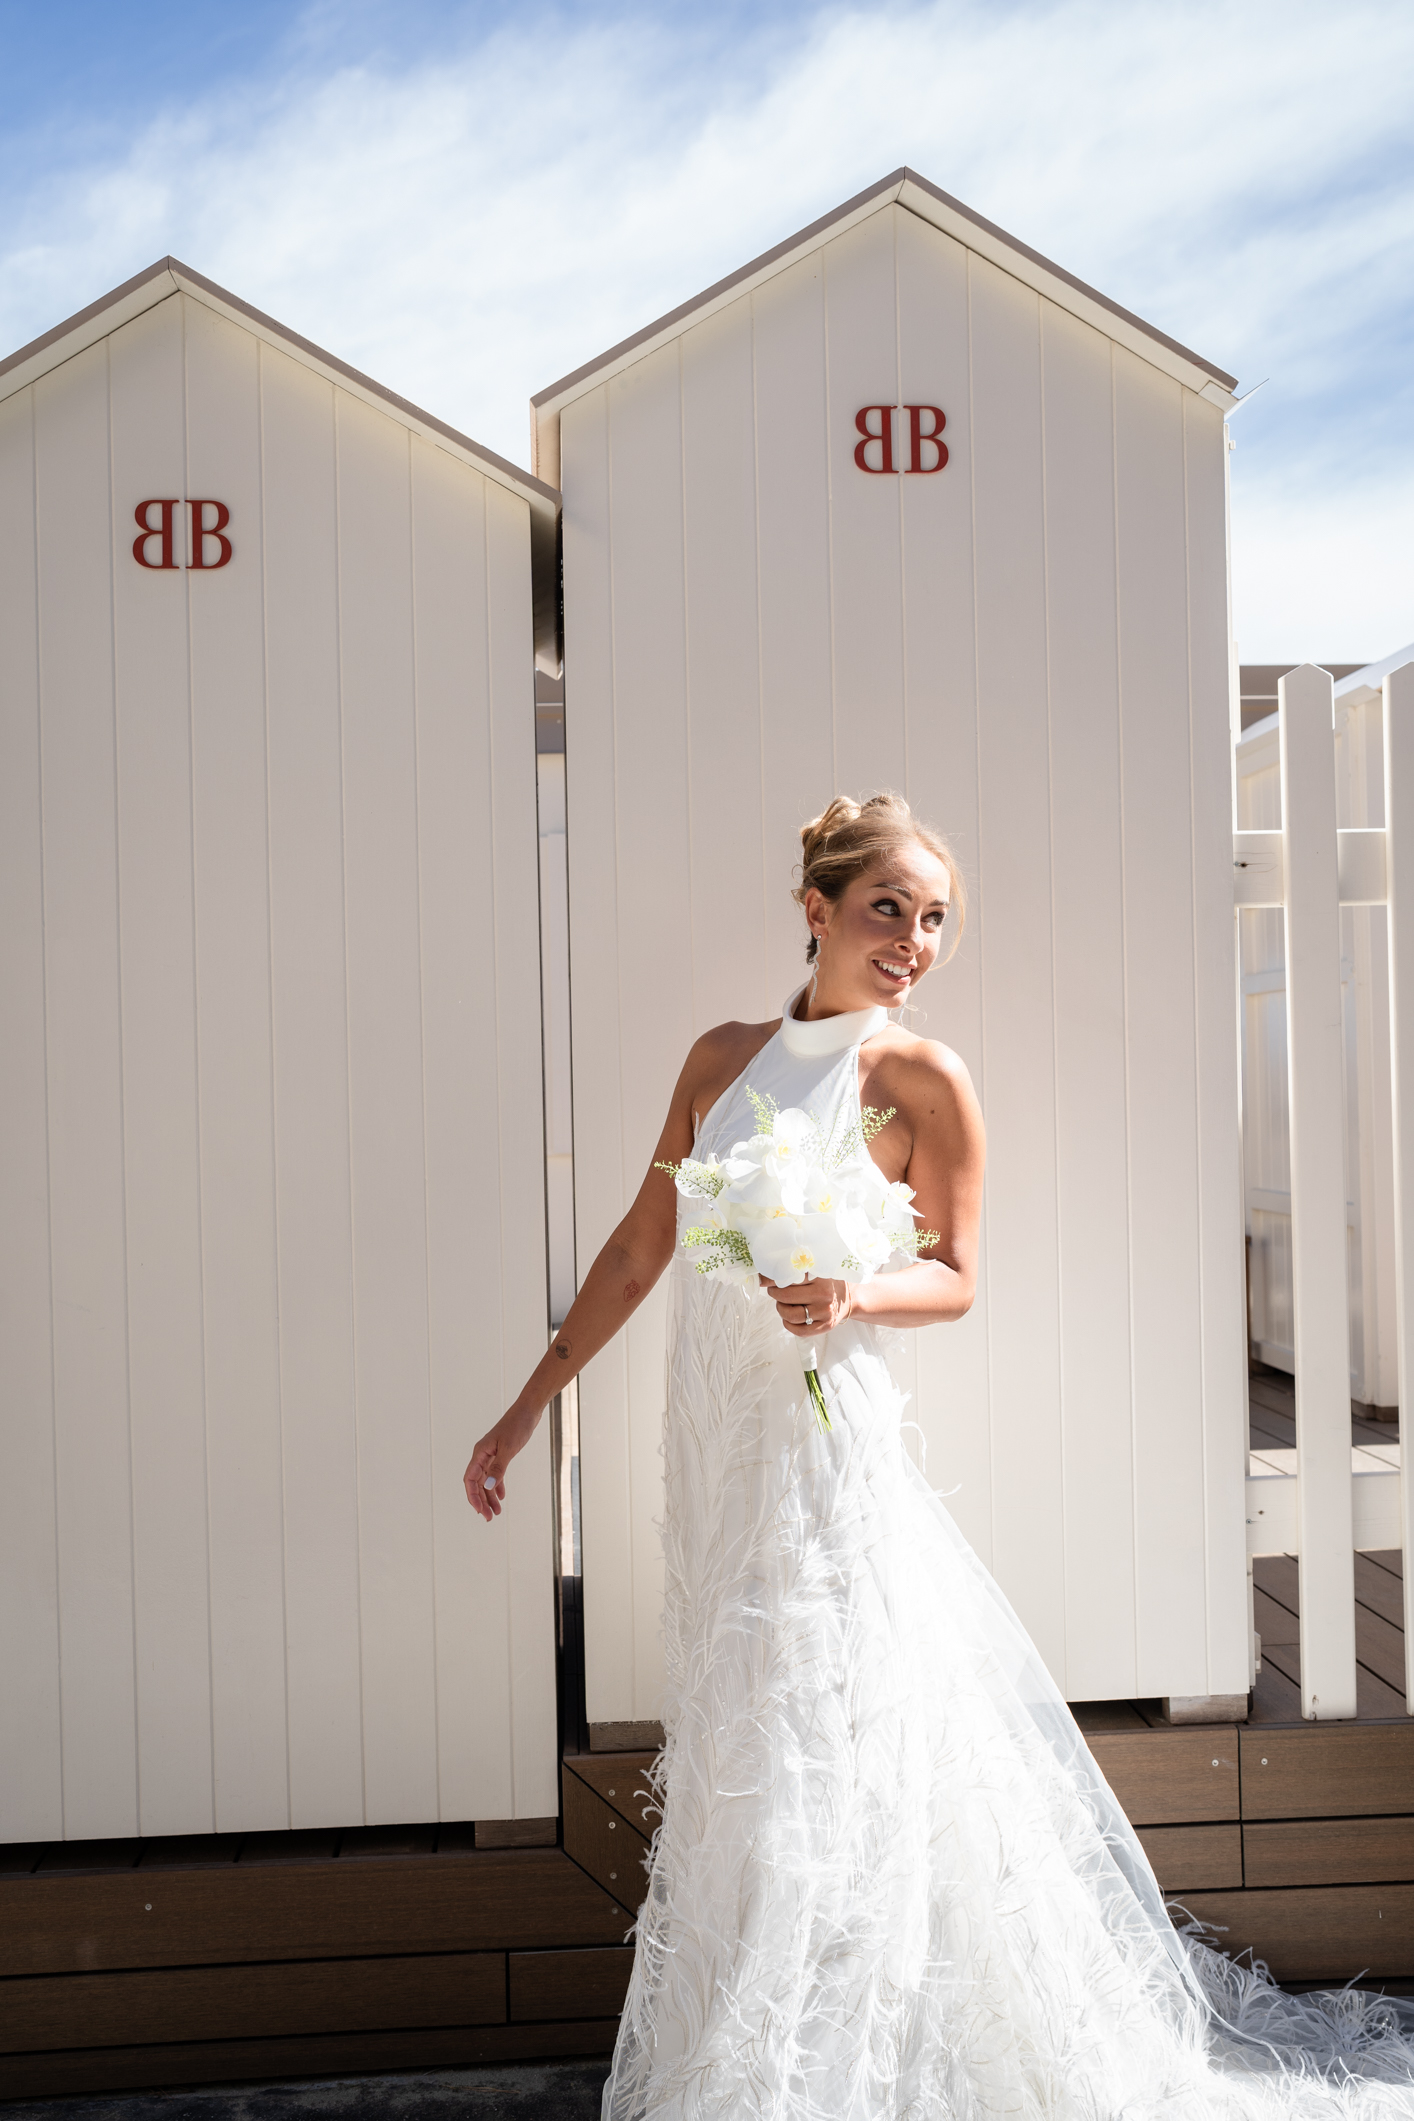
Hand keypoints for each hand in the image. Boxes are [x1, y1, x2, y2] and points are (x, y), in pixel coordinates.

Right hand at [463, 1403, 539, 1521]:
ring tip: (497, 1512)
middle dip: (481, 1501)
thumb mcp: (509, 1448)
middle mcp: (482, 1455)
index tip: (480, 1511)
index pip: (470, 1479)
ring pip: (486, 1480)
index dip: (473, 1497)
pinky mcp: (500, 1454)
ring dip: (490, 1496)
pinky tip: (502, 1496)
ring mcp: (491, 1454)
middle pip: (477, 1483)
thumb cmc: (518, 1426)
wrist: (528, 1411)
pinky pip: (495, 1474)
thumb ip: (499, 1468)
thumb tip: (489, 1487)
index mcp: (480, 1453)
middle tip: (490, 1518)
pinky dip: (497, 1486)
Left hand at [761, 1276, 851, 1337]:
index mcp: (820, 1278)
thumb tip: (764, 1276)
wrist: (849, 1299)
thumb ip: (796, 1270)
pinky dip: (788, 1324)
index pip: (790, 1277)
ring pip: (790, 1315)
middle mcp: (823, 1295)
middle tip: (774, 1291)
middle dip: (774, 1294)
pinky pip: (799, 1330)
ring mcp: (824, 1313)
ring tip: (782, 1304)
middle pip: (786, 1297)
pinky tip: (789, 1317)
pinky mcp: (824, 1327)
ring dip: (780, 1309)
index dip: (773, 1279)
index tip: (765, 1279)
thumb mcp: (817, 1271)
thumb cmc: (828, 1283)